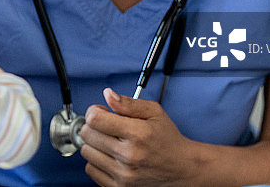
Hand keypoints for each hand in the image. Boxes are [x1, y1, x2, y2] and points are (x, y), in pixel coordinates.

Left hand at [79, 88, 198, 186]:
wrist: (183, 169)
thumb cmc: (168, 140)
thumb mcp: (154, 113)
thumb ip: (128, 103)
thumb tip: (108, 95)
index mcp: (138, 134)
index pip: (95, 119)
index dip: (94, 111)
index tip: (101, 112)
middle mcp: (129, 156)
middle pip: (87, 134)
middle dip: (93, 125)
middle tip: (105, 126)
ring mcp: (124, 174)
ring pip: (86, 152)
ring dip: (94, 143)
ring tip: (109, 141)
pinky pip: (91, 170)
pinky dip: (96, 161)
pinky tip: (109, 156)